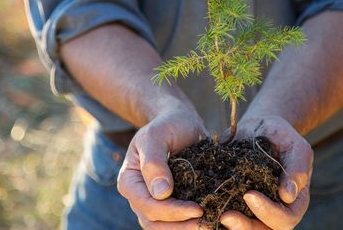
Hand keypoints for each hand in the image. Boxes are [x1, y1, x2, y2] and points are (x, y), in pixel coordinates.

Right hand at [117, 104, 209, 228]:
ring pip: (165, 228)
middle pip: (154, 224)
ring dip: (187, 229)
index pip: (148, 206)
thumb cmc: (166, 125)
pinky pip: (178, 222)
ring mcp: (154, 202)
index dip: (171, 211)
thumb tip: (161, 194)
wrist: (179, 122)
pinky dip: (191, 224)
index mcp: (129, 181)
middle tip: (209, 224)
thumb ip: (154, 162)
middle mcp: (139, 196)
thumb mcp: (156, 136)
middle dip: (181, 227)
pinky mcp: (171, 203)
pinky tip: (213, 220)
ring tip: (212, 225)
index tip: (197, 209)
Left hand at [221, 115, 312, 229]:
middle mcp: (273, 211)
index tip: (249, 195)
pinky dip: (211, 214)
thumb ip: (297, 168)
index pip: (284, 220)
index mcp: (293, 203)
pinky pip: (223, 213)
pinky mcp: (232, 201)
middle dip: (243, 227)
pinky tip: (198, 208)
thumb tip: (287, 195)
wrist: (259, 127)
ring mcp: (252, 209)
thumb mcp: (295, 146)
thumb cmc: (281, 135)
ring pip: (241, 227)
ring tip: (210, 217)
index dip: (268, 213)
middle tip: (225, 216)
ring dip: (227, 226)